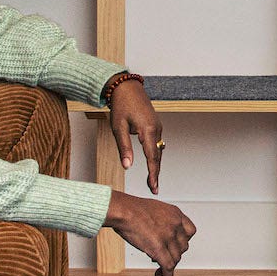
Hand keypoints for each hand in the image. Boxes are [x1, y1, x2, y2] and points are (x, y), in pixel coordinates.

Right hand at [105, 191, 196, 275]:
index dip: (183, 241)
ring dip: (169, 265)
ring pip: (176, 257)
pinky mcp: (158, 248)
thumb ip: (163, 221)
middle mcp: (175, 225)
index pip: (190, 231)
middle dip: (174, 253)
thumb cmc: (132, 208)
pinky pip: (168, 265)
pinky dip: (167, 274)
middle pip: (183, 246)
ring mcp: (168, 237)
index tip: (176, 246)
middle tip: (164, 256)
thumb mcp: (156, 209)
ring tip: (160, 269)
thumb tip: (161, 234)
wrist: (123, 210)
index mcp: (176, 214)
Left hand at [108, 77, 166, 193]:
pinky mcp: (155, 125)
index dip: (153, 174)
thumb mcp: (118, 127)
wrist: (126, 87)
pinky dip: (155, 155)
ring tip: (152, 180)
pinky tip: (152, 162)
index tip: (153, 186)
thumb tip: (127, 166)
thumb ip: (124, 148)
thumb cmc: (121, 105)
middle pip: (158, 156)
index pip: (152, 157)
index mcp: (148, 130)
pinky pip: (157, 143)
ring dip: (156, 164)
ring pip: (158, 150)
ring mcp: (157, 127)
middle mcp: (156, 129)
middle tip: (154, 188)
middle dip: (156, 173)